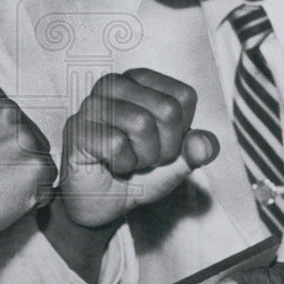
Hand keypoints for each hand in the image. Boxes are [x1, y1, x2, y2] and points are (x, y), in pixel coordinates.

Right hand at [0, 82, 55, 263]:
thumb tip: (3, 127)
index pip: (17, 123)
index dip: (2, 149)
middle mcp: (9, 109)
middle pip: (34, 141)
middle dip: (17, 164)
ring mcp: (24, 137)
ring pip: (42, 165)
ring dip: (24, 183)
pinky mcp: (36, 167)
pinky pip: (48, 189)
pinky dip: (31, 203)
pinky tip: (0, 204)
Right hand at [58, 68, 218, 227]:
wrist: (103, 203)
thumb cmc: (137, 173)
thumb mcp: (177, 162)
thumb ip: (195, 150)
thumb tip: (206, 143)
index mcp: (141, 80)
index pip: (184, 97)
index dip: (181, 131)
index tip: (161, 144)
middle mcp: (114, 83)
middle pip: (167, 109)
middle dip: (163, 147)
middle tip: (142, 156)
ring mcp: (92, 104)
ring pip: (142, 123)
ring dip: (142, 157)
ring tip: (126, 160)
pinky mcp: (78, 128)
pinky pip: (117, 145)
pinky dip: (121, 164)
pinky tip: (110, 164)